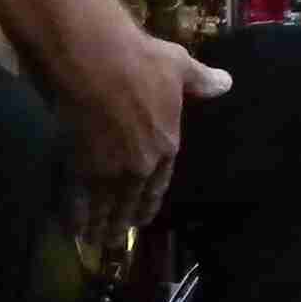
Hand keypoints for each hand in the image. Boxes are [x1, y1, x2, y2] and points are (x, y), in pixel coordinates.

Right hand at [52, 6, 231, 235]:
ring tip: (97, 241)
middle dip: (125, 219)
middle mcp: (140, 165)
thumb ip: (200, 81)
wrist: (95, 60)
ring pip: (106, 207)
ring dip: (102, 226)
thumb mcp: (178, 66)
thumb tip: (227, 83)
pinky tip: (73, 230)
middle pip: (132, 199)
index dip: (150, 199)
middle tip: (119, 236)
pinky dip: (76, 218)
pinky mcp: (79, 167)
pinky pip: (78, 202)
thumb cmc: (140, 60)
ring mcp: (109, 170)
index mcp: (166, 144)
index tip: (144, 214)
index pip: (160, 181)